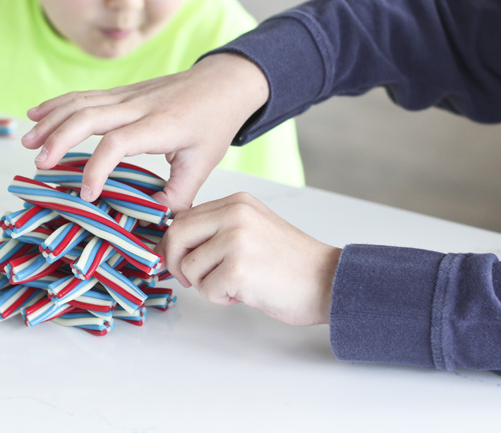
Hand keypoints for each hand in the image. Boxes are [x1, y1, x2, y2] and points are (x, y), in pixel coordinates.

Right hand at [21, 54, 269, 212]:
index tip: (88, 196)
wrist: (222, 84)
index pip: (117, 143)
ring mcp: (128, 95)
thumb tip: (154, 226)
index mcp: (160, 126)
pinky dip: (57, 104)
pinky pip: (84, 95)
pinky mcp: (122, 92)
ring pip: (81, 102)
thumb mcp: (202, 164)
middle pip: (89, 115)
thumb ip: (177, 197)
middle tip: (38, 164)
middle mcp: (139, 106)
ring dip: (51, 120)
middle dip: (59, 138)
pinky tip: (36, 114)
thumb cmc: (213, 125)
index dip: (97, 169)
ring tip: (27, 143)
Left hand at [158, 192, 341, 325]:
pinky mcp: (238, 269)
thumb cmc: (291, 262)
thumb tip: (176, 244)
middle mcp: (235, 215)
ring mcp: (236, 240)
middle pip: (177, 235)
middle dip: (176, 262)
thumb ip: (219, 229)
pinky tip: (246, 292)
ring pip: (189, 267)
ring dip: (206, 284)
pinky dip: (222, 298)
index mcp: (237, 202)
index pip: (184, 217)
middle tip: (190, 279)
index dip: (173, 243)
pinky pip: (206, 290)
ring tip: (237, 283)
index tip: (177, 259)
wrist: (327, 280)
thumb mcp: (253, 228)